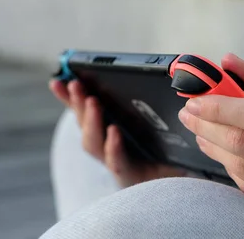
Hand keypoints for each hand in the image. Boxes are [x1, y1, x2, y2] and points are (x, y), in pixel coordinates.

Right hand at [49, 79, 185, 187]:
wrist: (187, 174)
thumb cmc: (170, 145)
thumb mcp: (159, 117)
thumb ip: (153, 98)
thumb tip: (160, 68)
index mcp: (110, 129)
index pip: (84, 111)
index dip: (68, 98)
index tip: (56, 80)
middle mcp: (108, 145)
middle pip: (85, 124)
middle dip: (77, 104)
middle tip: (75, 85)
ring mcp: (116, 161)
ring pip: (93, 144)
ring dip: (91, 122)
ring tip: (93, 102)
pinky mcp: (131, 175)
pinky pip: (118, 162)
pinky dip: (113, 147)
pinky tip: (114, 132)